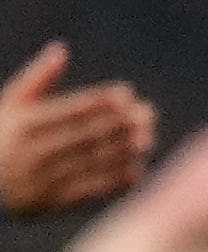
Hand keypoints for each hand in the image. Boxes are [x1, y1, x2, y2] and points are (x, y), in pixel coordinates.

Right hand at [0, 42, 153, 217]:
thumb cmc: (2, 134)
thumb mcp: (10, 104)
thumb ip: (37, 79)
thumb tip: (61, 49)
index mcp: (23, 124)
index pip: (69, 109)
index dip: (100, 100)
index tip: (127, 93)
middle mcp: (31, 151)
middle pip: (85, 134)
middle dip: (120, 124)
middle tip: (149, 115)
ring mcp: (39, 178)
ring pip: (90, 162)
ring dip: (124, 151)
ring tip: (148, 140)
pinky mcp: (48, 202)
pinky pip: (88, 190)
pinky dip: (114, 181)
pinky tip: (137, 171)